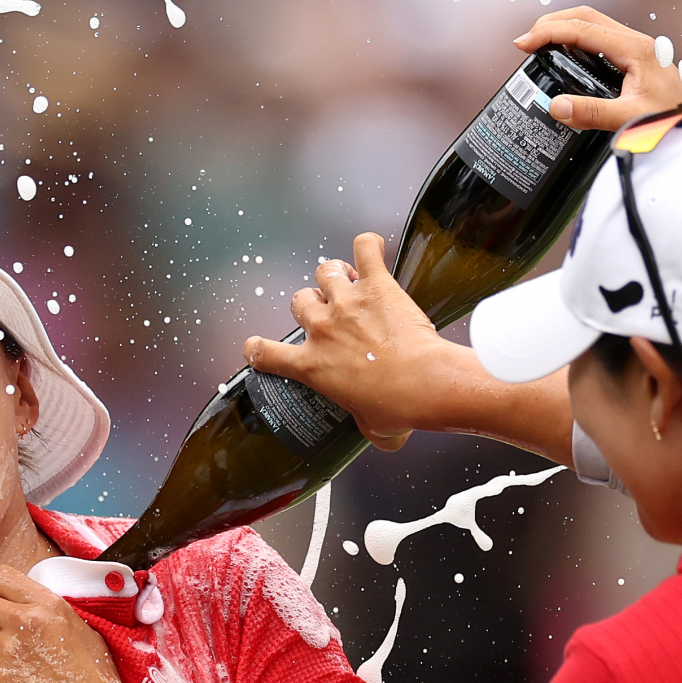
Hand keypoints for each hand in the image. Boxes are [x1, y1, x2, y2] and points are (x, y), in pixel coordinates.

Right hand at [243, 233, 457, 451]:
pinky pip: (366, 249)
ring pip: (325, 271)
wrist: (423, 384)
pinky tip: (372, 249)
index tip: (260, 347)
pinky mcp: (376, 286)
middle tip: (330, 314)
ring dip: (334, 275)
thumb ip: (366, 425)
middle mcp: (322, 329)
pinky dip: (368, 246)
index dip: (258, 348)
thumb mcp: (372, 429)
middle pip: (298, 301)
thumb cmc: (397, 408)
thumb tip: (381, 436)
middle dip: (311, 305)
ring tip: (349, 281)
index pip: (265, 353)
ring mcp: (347, 303)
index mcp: (311, 366)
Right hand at [514, 6, 681, 130]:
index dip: (548, 32)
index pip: (582, 29)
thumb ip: (592, 113)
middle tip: (527, 41)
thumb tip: (557, 106)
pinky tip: (563, 55)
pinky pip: (598, 38)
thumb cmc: (671, 117)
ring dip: (562, 28)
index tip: (525, 44)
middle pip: (585, 16)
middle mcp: (635, 43)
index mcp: (634, 49)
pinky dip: (573, 40)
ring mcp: (634, 48)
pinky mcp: (631, 58)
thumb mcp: (629, 118)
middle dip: (551, 23)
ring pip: (592, 23)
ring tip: (538, 44)